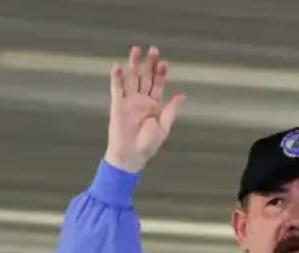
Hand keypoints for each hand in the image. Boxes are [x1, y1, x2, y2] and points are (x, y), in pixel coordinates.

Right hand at [104, 45, 186, 172]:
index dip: (161, 73)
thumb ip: (171, 110)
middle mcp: (141, 100)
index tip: (164, 63)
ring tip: (136, 50)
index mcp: (154, 104)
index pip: (158, 84)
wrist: (131, 156)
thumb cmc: (148, 145)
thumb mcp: (164, 127)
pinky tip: (118, 67)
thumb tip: (182, 95)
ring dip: (133, 65)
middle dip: (149, 64)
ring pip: (132, 79)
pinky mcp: (117, 106)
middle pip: (145, 77)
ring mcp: (129, 102)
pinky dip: (117, 78)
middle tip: (152, 50)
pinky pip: (117, 90)